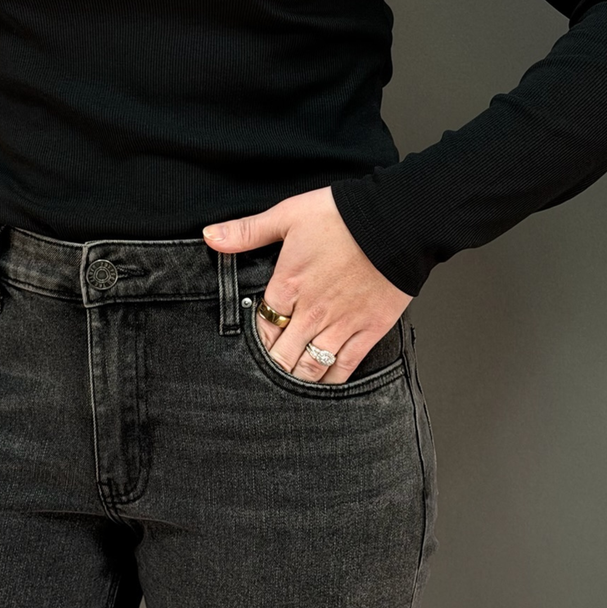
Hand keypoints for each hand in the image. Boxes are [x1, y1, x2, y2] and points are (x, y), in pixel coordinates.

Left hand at [203, 186, 412, 382]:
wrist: (397, 220)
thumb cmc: (343, 215)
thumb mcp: (288, 215)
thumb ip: (247, 231)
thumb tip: (210, 236)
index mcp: (288, 285)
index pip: (260, 328)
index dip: (252, 344)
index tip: (249, 351)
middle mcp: (311, 312)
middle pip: (281, 356)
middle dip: (270, 370)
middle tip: (262, 383)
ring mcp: (341, 324)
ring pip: (310, 367)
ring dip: (295, 381)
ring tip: (286, 392)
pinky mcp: (369, 330)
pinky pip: (345, 367)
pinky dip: (330, 382)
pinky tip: (321, 388)